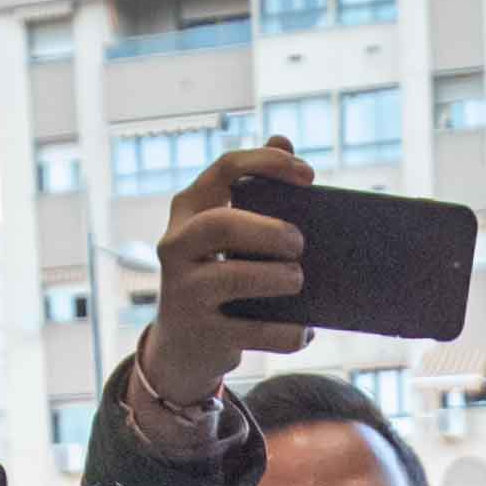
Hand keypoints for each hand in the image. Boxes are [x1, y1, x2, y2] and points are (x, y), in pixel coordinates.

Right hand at [135, 145, 320, 410]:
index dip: (268, 165)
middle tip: (299, 242)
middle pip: (221, 224)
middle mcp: (176, 246)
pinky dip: (285, 332)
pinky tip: (303, 330)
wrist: (183, 347)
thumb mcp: (227, 234)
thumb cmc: (217, 275)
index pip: (225, 169)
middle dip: (268, 230)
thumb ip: (253, 188)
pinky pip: (251, 331)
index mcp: (187, 211)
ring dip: (275, 278)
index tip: (309, 176)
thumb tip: (282, 138)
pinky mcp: (202, 334)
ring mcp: (184, 292)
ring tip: (297, 279)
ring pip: (231, 277)